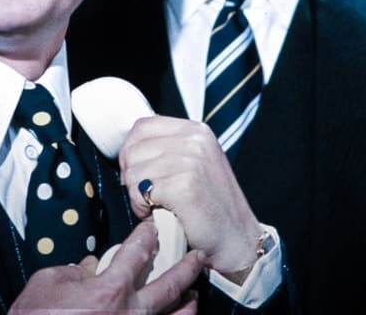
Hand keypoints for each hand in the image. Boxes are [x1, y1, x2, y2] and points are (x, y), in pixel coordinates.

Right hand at [8, 220, 206, 313]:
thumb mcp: (47, 283)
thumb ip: (73, 270)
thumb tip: (90, 267)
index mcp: (110, 290)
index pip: (137, 253)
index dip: (147, 235)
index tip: (154, 226)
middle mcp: (131, 314)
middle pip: (171, 285)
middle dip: (188, 267)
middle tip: (199, 256)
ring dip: (189, 303)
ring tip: (194, 293)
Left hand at [119, 115, 261, 274]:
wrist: (236, 239)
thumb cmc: (212, 206)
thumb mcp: (195, 162)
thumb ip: (168, 148)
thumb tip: (130, 148)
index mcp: (196, 130)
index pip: (142, 126)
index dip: (130, 150)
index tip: (137, 172)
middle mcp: (194, 140)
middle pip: (133, 149)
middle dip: (132, 177)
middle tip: (149, 195)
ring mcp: (191, 162)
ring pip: (133, 172)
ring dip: (137, 195)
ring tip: (157, 205)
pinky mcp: (184, 187)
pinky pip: (139, 192)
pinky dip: (142, 208)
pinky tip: (159, 214)